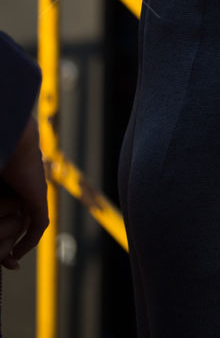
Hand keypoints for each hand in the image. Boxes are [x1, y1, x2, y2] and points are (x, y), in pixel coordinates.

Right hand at [0, 116, 47, 265]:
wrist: (12, 137)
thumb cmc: (0, 152)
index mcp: (14, 179)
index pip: (11, 209)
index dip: (4, 230)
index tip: (1, 252)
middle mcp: (26, 186)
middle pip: (20, 218)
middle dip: (10, 241)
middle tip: (4, 260)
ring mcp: (34, 192)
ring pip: (28, 223)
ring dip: (17, 241)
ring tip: (5, 258)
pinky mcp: (39, 199)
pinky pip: (38, 225)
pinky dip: (29, 240)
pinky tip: (16, 254)